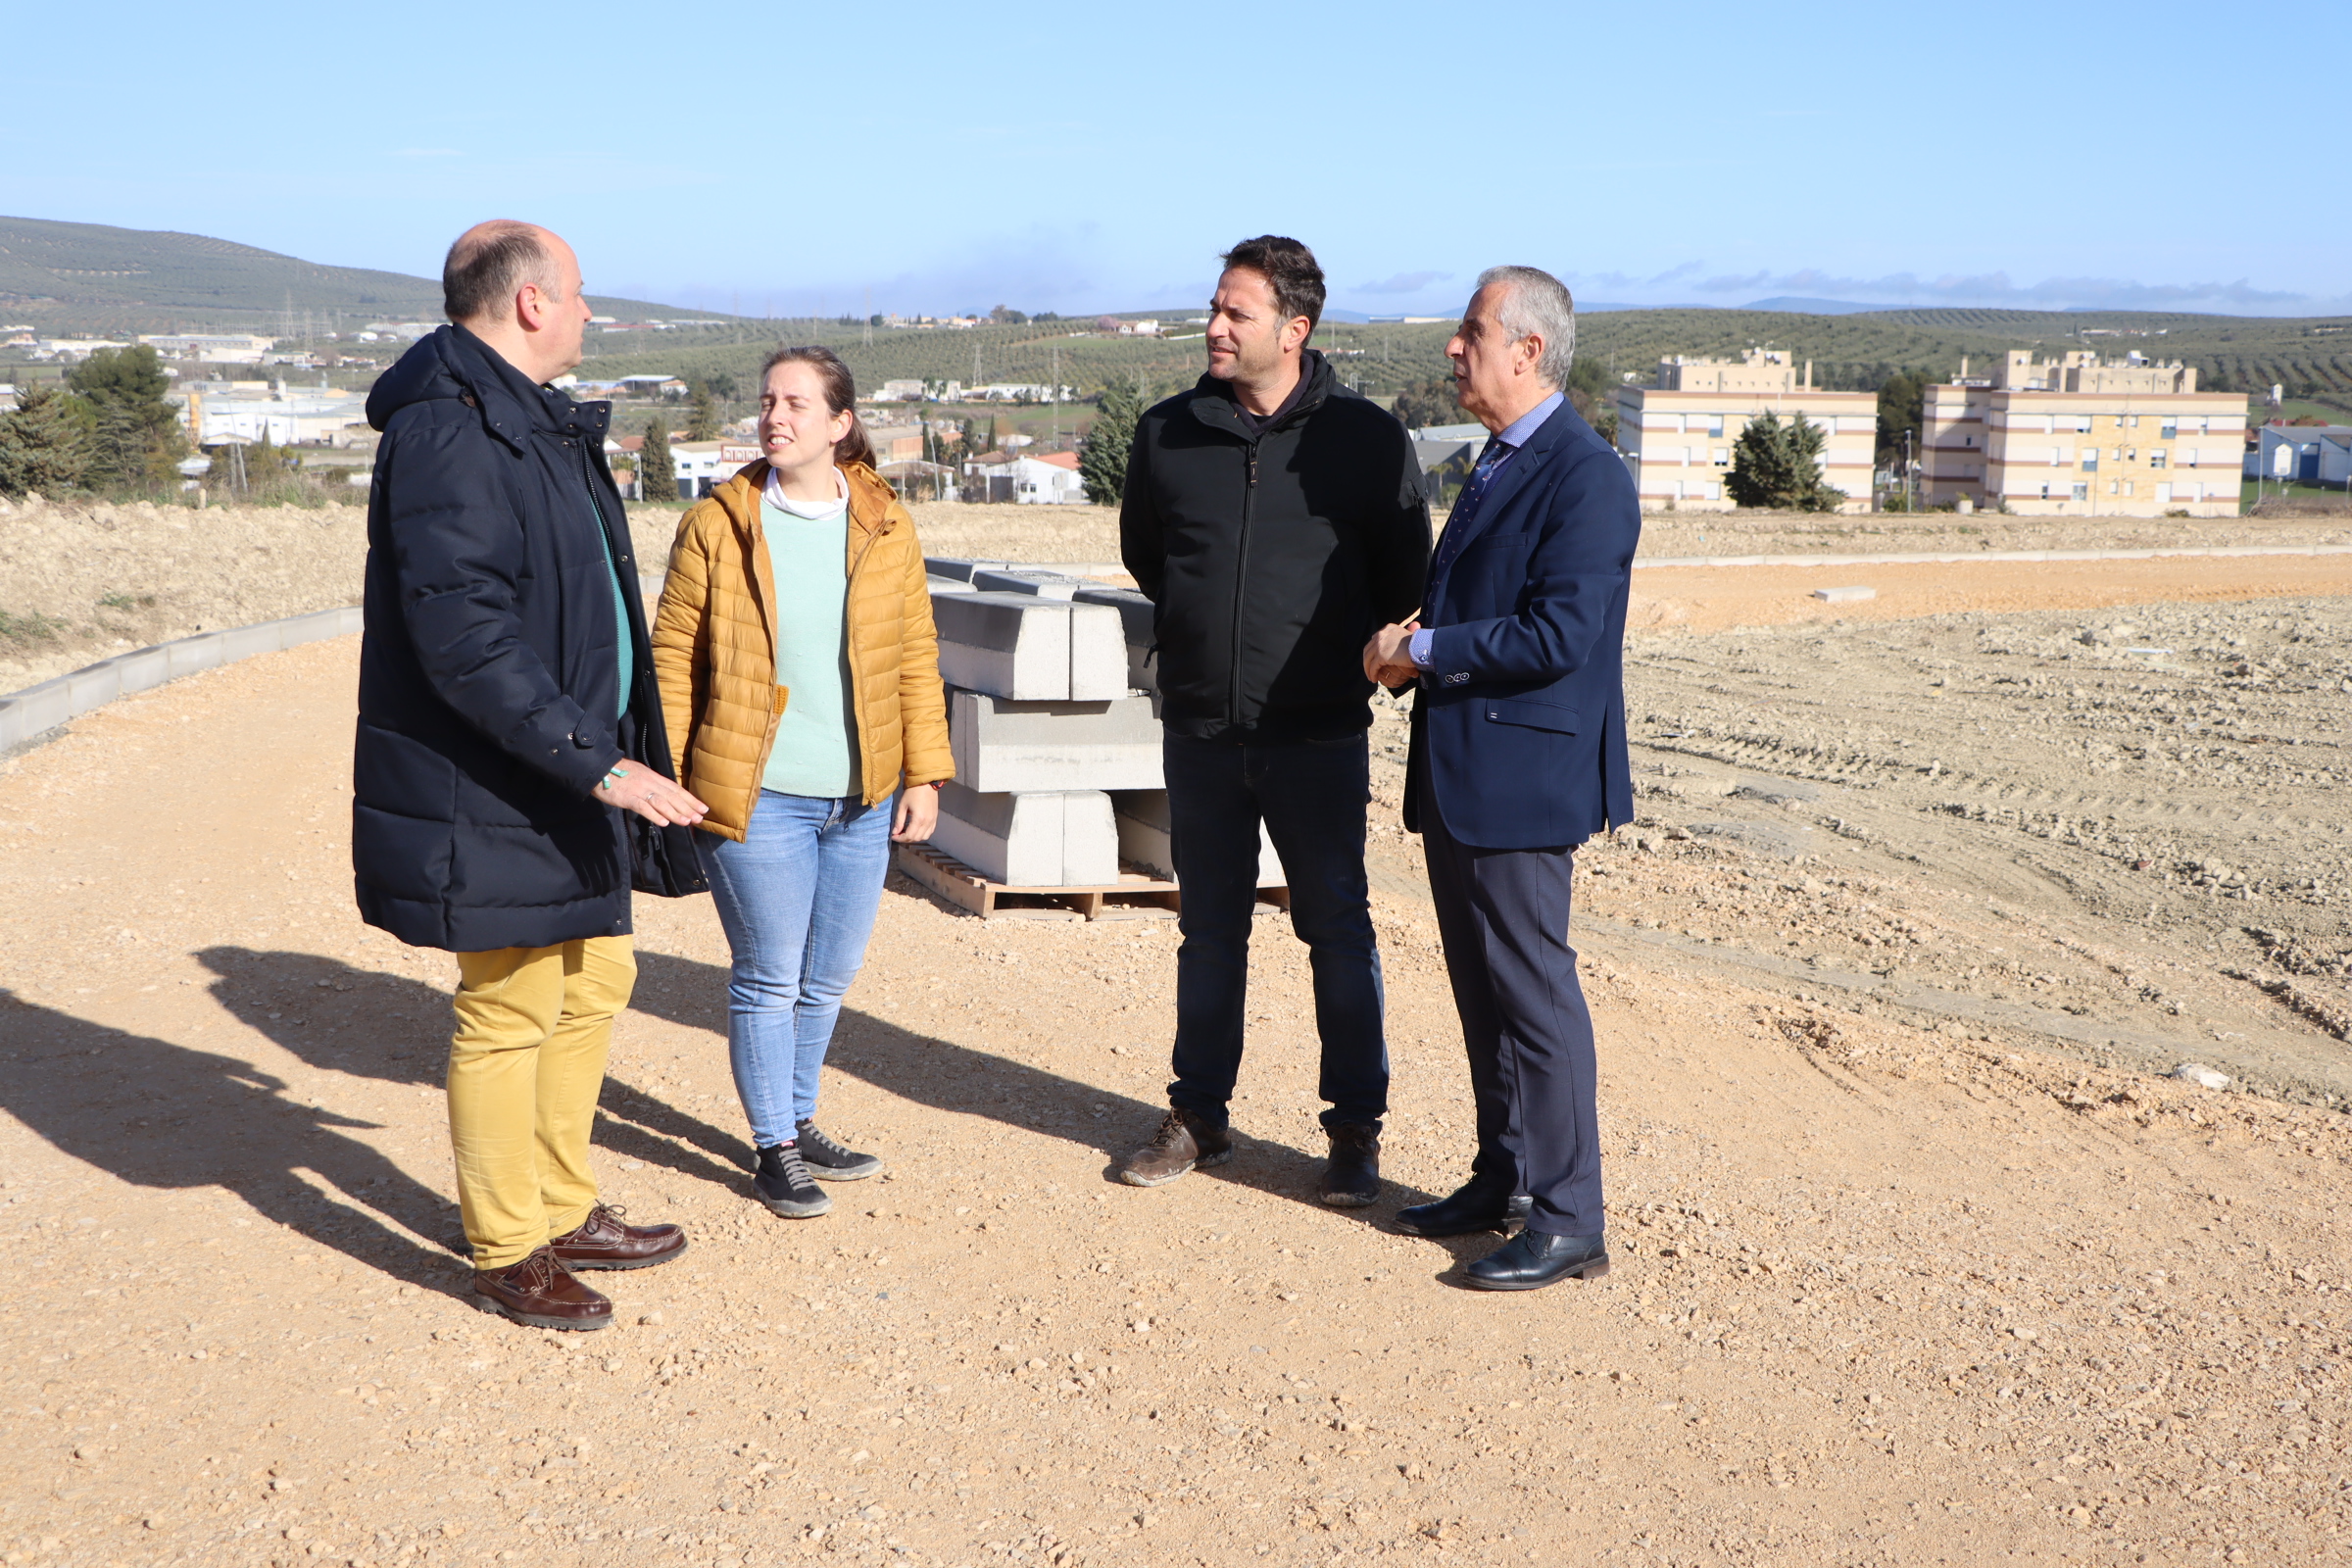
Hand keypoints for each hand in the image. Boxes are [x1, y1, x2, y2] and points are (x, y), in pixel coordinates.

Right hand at [592, 760, 707, 826]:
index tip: (703, 808)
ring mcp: (639, 790)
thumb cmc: (620, 773)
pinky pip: (643, 807)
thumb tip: (667, 796)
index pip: (677, 789)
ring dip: (675, 813)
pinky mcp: (628, 797)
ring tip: (687, 822)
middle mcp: (650, 783)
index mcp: (654, 777)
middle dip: (687, 808)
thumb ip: (654, 785)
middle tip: (699, 819)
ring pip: (661, 802)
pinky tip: (664, 823)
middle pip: (672, 796)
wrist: (600, 768)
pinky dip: (654, 815)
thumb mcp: (641, 775)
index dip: (690, 799)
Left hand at [892, 786, 939, 842]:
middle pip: (916, 838)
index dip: (900, 838)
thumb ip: (899, 820)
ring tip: (906, 832)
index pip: (909, 836)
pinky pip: (930, 832)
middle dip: (906, 839)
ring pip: (924, 837)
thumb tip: (895, 832)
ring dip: (914, 837)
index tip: (893, 836)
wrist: (926, 783)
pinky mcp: (935, 818)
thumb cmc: (912, 792)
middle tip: (898, 834)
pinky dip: (922, 834)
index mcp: (919, 818)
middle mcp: (927, 822)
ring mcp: (933, 821)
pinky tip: (915, 829)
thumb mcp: (902, 805)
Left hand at [1362, 620, 1419, 687]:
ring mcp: (1379, 644)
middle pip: (1368, 649)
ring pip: (1368, 658)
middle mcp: (1381, 634)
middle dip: (1367, 660)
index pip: (1374, 640)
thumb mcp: (1406, 637)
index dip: (1372, 651)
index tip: (1373, 659)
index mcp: (1387, 628)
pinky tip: (1374, 679)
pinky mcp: (1380, 655)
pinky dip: (1372, 673)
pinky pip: (1373, 666)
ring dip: (1368, 669)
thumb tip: (1392, 648)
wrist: (1421, 648)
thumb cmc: (1418, 644)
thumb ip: (1397, 639)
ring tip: (1371, 677)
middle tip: (1369, 670)